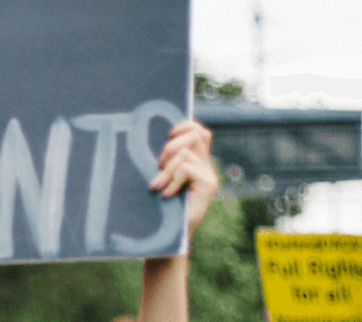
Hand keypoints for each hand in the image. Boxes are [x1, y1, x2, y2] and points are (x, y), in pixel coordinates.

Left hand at [148, 120, 218, 236]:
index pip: (200, 132)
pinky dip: (171, 180)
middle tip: (158, 168)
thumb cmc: (161, 208)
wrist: (170, 237)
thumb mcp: (161, 179)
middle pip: (194, 135)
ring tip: (157, 186)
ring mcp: (210, 176)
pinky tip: (166, 194)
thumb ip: (165, 162)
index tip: (168, 135)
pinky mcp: (209, 185)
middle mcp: (207, 167)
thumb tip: (151, 137)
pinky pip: (186, 169)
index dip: (186, 125)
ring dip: (166, 169)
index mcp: (197, 163)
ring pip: (185, 154)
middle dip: (170, 148)